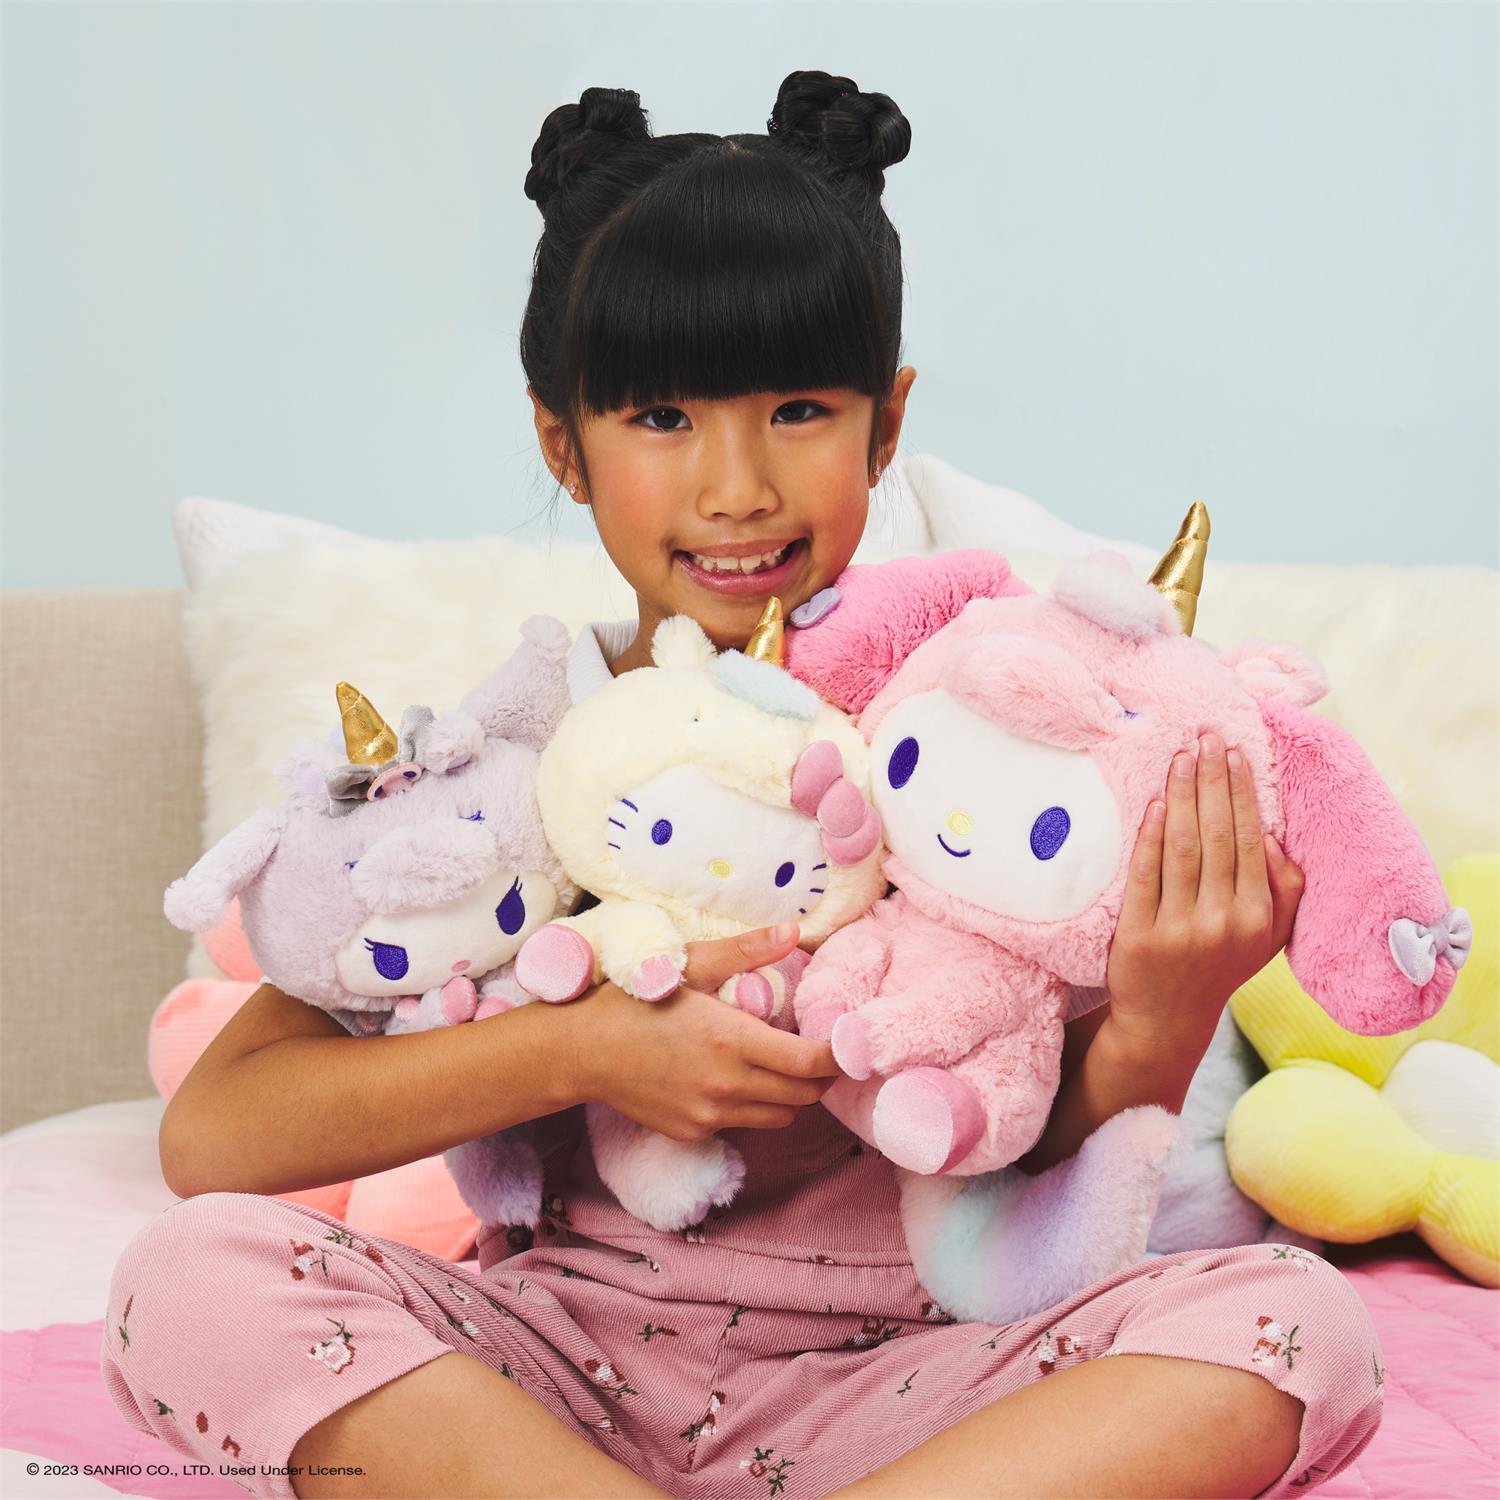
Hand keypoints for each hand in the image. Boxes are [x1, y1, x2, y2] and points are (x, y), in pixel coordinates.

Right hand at [560, 924, 841, 1141]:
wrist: (578, 1051)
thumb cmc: (633, 998)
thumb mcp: (690, 964)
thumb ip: (747, 951)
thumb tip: (795, 932)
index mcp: (729, 1040)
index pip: (809, 1063)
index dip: (838, 1055)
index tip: (847, 1041)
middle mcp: (725, 1086)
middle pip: (803, 1095)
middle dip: (821, 1075)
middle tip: (820, 1048)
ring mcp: (708, 1115)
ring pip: (779, 1116)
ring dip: (791, 1093)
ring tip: (782, 1062)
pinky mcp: (693, 1131)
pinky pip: (743, 1124)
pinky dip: (753, 1105)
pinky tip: (735, 1076)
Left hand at [1104, 733, 1304, 1058]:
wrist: (1167, 1021)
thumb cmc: (1219, 964)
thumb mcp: (1267, 936)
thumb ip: (1284, 889)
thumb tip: (1275, 834)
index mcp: (1258, 917)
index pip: (1251, 841)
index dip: (1242, 793)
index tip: (1235, 752)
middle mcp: (1224, 922)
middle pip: (1218, 836)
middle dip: (1212, 780)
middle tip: (1205, 736)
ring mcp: (1180, 930)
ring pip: (1183, 848)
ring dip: (1182, 795)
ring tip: (1179, 757)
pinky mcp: (1139, 936)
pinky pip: (1146, 874)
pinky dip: (1151, 835)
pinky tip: (1155, 803)